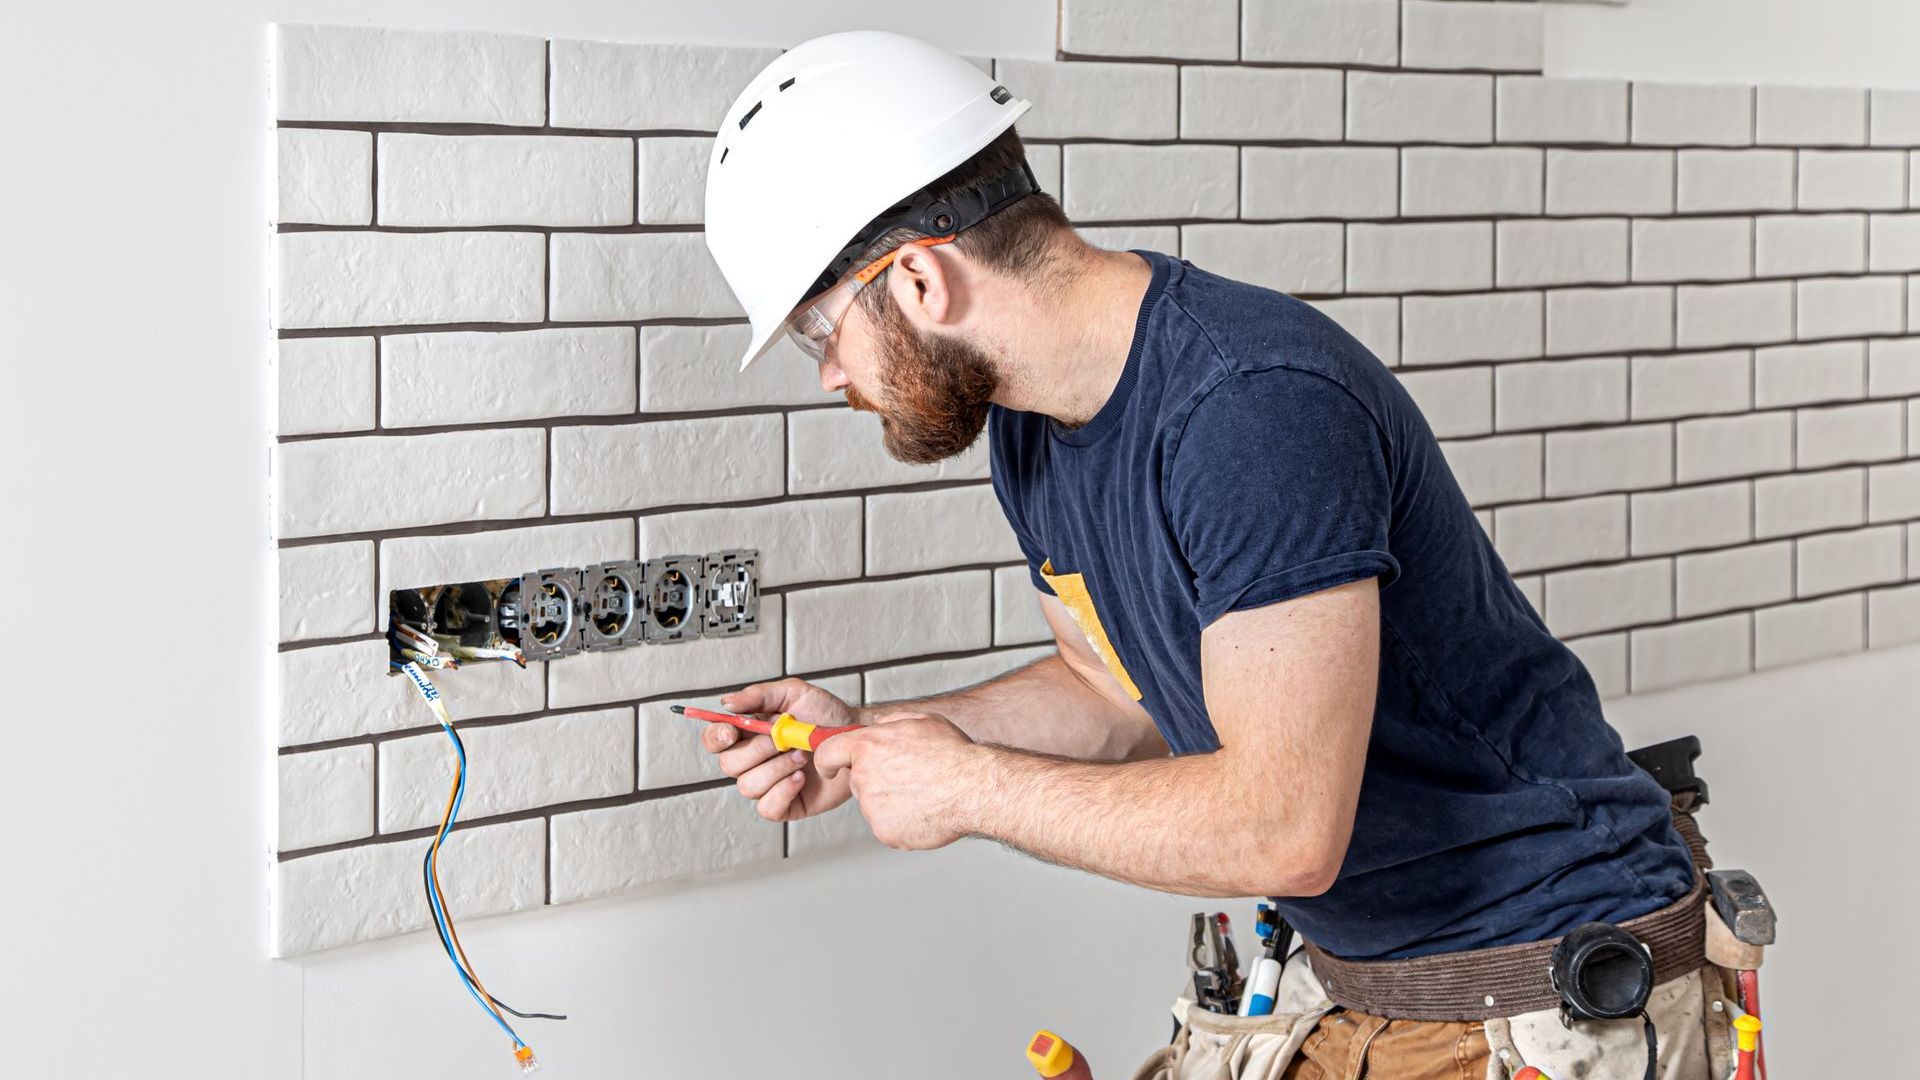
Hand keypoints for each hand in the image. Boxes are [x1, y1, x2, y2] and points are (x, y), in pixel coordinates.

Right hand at [704, 677, 864, 821]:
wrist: (856, 737)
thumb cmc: (825, 715)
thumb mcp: (794, 694)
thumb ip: (759, 695)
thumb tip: (726, 703)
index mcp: (748, 734)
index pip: (715, 740)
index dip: (716, 737)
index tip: (731, 731)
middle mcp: (753, 761)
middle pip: (729, 765)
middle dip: (757, 751)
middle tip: (785, 739)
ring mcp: (768, 784)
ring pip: (747, 786)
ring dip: (776, 769)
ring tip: (802, 756)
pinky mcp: (786, 805)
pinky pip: (767, 808)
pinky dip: (783, 791)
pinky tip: (801, 778)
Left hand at [812, 711, 984, 850]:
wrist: (974, 788)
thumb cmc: (953, 755)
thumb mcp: (922, 721)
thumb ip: (891, 721)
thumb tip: (878, 724)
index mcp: (869, 746)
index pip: (827, 752)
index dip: (828, 760)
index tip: (830, 766)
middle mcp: (865, 777)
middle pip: (857, 780)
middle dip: (875, 779)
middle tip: (907, 776)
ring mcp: (873, 807)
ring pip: (874, 804)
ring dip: (891, 800)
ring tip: (922, 793)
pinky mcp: (885, 831)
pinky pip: (887, 825)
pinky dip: (902, 821)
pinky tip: (924, 809)